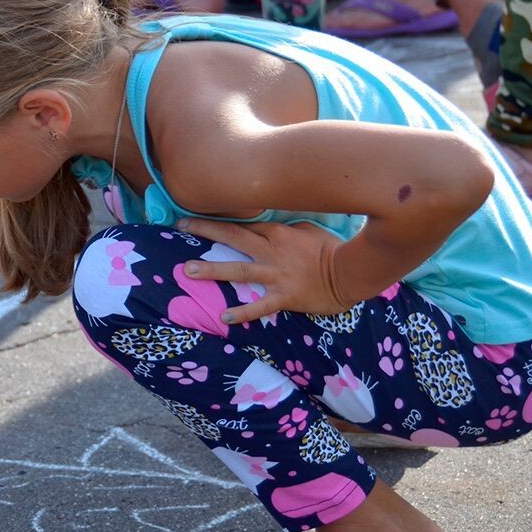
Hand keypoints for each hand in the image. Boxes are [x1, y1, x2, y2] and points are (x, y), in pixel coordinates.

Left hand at [177, 218, 352, 323]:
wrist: (351, 273)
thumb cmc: (331, 249)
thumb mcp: (307, 229)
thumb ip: (284, 227)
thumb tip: (265, 225)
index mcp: (277, 232)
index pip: (242, 222)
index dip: (218, 217)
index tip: (198, 214)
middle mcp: (271, 250)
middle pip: (233, 237)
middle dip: (205, 231)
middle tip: (180, 228)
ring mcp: (276, 274)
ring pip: (238, 270)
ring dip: (212, 270)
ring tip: (187, 271)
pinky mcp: (284, 296)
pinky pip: (260, 305)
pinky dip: (242, 312)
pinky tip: (224, 317)